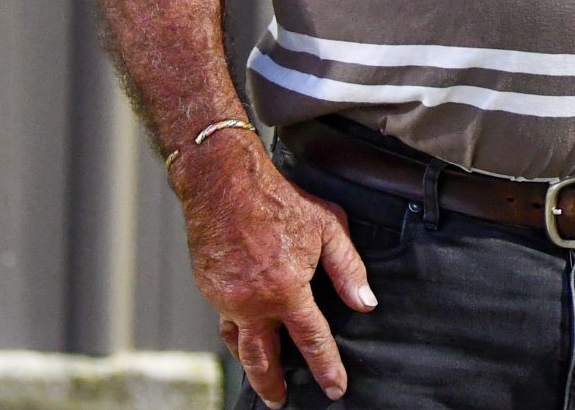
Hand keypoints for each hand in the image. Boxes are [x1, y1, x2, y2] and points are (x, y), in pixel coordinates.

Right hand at [174, 132, 373, 406]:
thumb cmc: (279, 202)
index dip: (327, 367)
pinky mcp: (209, 290)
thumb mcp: (329, 228)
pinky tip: (247, 334)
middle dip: (273, 385)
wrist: (224, 186)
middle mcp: (252, 302)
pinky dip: (237, 334)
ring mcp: (225, 299)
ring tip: (263, 375)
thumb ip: (349, 270)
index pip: (312, 340)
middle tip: (281, 401)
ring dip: (251, 364)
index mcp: (286, 290)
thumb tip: (365, 304)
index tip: (335, 389)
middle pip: (263, 359)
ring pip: (238, 343)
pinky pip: (225, 321)